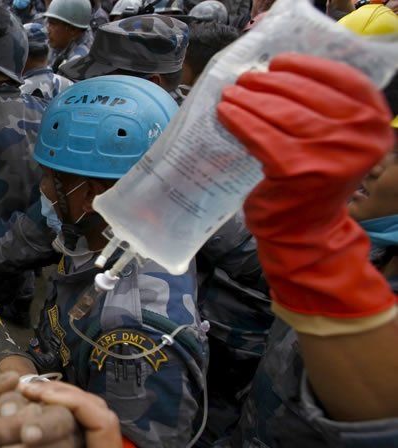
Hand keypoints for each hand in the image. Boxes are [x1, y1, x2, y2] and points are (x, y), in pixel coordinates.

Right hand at [10, 381, 130, 447]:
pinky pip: (78, 429)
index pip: (103, 424)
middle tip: (29, 388)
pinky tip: (32, 406)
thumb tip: (22, 438)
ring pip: (88, 418)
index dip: (72, 402)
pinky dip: (56, 414)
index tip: (37, 395)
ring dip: (58, 402)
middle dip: (63, 397)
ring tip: (29, 391)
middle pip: (98, 414)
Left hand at [219, 54, 393, 324]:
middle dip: (270, 83)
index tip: (279, 63)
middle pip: (306, 93)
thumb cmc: (315, 180)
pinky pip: (260, 134)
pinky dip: (238, 121)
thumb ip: (326, 109)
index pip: (343, 79)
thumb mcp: (336, 141)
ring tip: (230, 94)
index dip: (307, 66)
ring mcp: (329, 154)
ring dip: (249, 99)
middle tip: (245, 80)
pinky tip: (224, 114)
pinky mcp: (296, 169)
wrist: (305, 232)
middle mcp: (359, 137)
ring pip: (280, 112)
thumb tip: (279, 73)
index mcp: (375, 124)